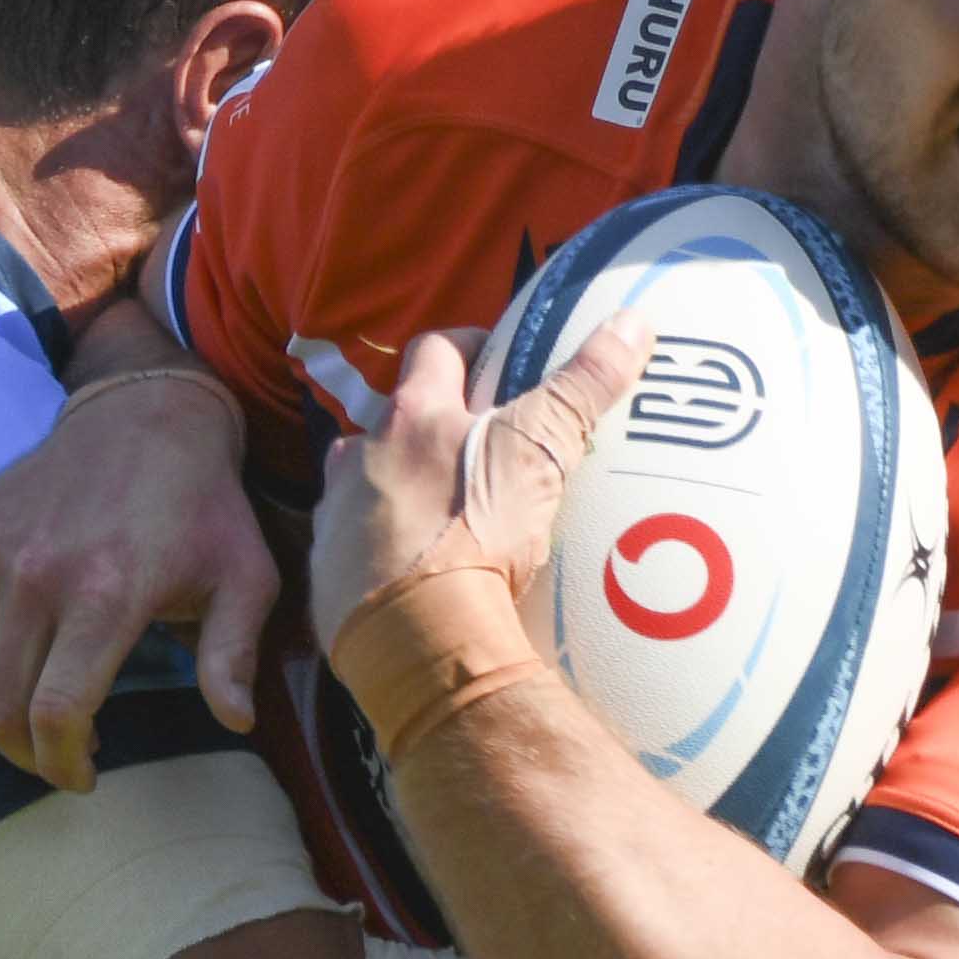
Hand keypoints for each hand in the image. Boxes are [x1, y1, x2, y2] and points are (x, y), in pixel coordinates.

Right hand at [0, 361, 276, 788]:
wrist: (146, 413)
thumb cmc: (204, 509)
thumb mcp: (245, 580)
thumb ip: (233, 656)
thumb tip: (236, 721)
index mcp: (105, 593)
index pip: (54, 713)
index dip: (62, 764)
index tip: (84, 778)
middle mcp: (35, 571)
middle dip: (26, 753)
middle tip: (61, 757)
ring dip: (10, 698)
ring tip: (55, 692)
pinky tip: (34, 638)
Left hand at [301, 316, 652, 738]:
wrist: (418, 636)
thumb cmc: (476, 534)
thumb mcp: (540, 452)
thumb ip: (582, 387)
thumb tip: (632, 322)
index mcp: (413, 415)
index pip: (434, 350)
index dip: (465, 349)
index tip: (492, 364)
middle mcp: (361, 454)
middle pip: (391, 420)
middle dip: (426, 429)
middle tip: (470, 454)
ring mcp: (336, 515)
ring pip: (361, 483)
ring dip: (392, 489)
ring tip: (437, 519)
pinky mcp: (327, 574)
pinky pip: (348, 550)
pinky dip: (374, 553)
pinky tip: (408, 576)